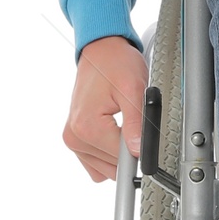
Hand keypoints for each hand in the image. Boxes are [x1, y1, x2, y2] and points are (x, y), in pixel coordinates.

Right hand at [64, 35, 149, 182]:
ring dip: (119, 152)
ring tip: (123, 123)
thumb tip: (139, 152)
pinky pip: (96, 163)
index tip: (145, 139)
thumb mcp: (134, 89)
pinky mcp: (75, 139)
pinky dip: (108, 153)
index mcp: (86, 127)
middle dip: (129, 149)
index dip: (139, 150)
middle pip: (114, 166)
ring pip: (106, 168)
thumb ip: (136, 124)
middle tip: (135, 122)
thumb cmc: (115, 64)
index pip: (121, 160)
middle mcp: (75, 137)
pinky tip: (115, 132)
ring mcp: (73, 139)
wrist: (101, 51)